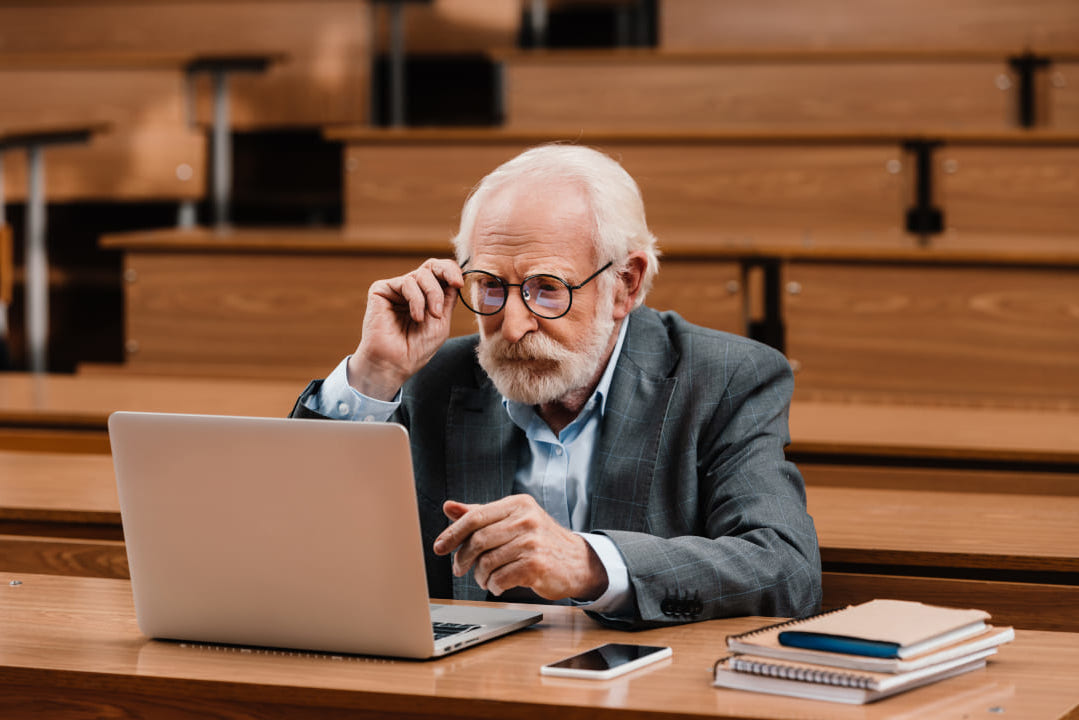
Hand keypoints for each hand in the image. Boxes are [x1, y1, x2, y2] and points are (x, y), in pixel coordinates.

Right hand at [347, 258, 462, 399]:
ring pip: (421, 274)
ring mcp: (396, 289)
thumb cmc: (417, 348)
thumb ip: (447, 299)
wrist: (395, 363)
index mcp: (426, 296)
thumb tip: (457, 276)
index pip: (440, 273)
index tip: (460, 283)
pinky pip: (406, 282)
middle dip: (446, 273)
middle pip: (432, 266)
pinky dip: (416, 300)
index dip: (452, 271)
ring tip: (430, 317)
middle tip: (455, 284)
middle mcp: (412, 290)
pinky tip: (416, 317)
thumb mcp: (441, 322)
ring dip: (432, 295)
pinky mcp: (381, 289)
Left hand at [432, 495, 607, 600]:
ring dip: (480, 576)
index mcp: (517, 504)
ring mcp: (532, 542)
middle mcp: (526, 520)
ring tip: (485, 579)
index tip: (439, 547)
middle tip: (459, 569)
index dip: (453, 533)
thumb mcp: (513, 521)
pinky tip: (499, 585)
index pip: (475, 516)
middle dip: (463, 558)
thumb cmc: (540, 541)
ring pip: (487, 562)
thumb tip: (449, 507)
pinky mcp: (536, 565)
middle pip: (478, 540)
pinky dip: (494, 586)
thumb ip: (481, 514)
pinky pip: (500, 578)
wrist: (577, 562)